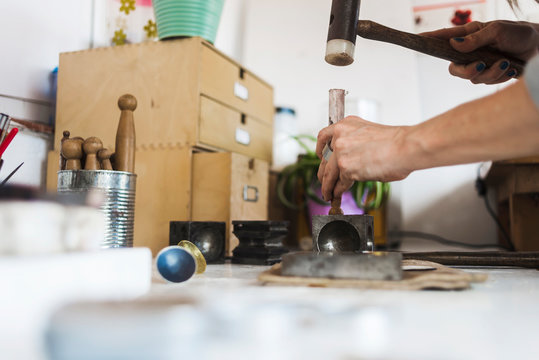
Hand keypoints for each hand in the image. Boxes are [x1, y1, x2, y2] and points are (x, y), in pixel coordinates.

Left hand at [315, 116, 410, 200]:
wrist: (405, 147)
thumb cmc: (395, 142)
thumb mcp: (368, 133)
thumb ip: (354, 144)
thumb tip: (352, 159)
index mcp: (345, 125)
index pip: (324, 137)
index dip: (320, 150)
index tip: (320, 158)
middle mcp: (340, 137)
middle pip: (325, 159)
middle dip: (323, 173)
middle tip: (324, 181)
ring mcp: (341, 152)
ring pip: (329, 173)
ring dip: (327, 186)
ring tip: (327, 193)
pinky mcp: (346, 168)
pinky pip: (339, 183)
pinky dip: (338, 191)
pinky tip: (338, 194)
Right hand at [422, 20, 538, 83]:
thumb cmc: (519, 33)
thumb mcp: (498, 31)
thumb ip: (475, 39)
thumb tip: (452, 45)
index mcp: (469, 36)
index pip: (444, 38)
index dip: (430, 40)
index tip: (418, 40)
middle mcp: (470, 51)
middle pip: (454, 68)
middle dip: (466, 71)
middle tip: (480, 66)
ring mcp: (479, 64)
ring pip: (472, 78)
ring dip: (490, 73)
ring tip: (506, 62)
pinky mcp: (489, 74)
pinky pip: (486, 82)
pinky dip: (499, 76)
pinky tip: (510, 68)